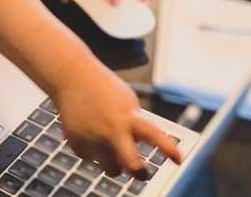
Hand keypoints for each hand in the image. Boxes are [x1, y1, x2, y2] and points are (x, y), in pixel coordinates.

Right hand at [52, 67, 182, 179]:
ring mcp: (92, 139)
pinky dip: (93, 151)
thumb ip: (134, 126)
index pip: (154, 135)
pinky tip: (89, 132)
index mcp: (128, 116)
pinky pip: (91, 159)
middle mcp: (111, 130)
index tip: (180, 160)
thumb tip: (135, 153)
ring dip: (116, 164)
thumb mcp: (126, 102)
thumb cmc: (104, 89)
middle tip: (142, 174)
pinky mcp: (76, 143)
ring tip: (112, 148)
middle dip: (139, 173)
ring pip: (112, 170)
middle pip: (130, 164)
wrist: (71, 77)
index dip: (169, 150)